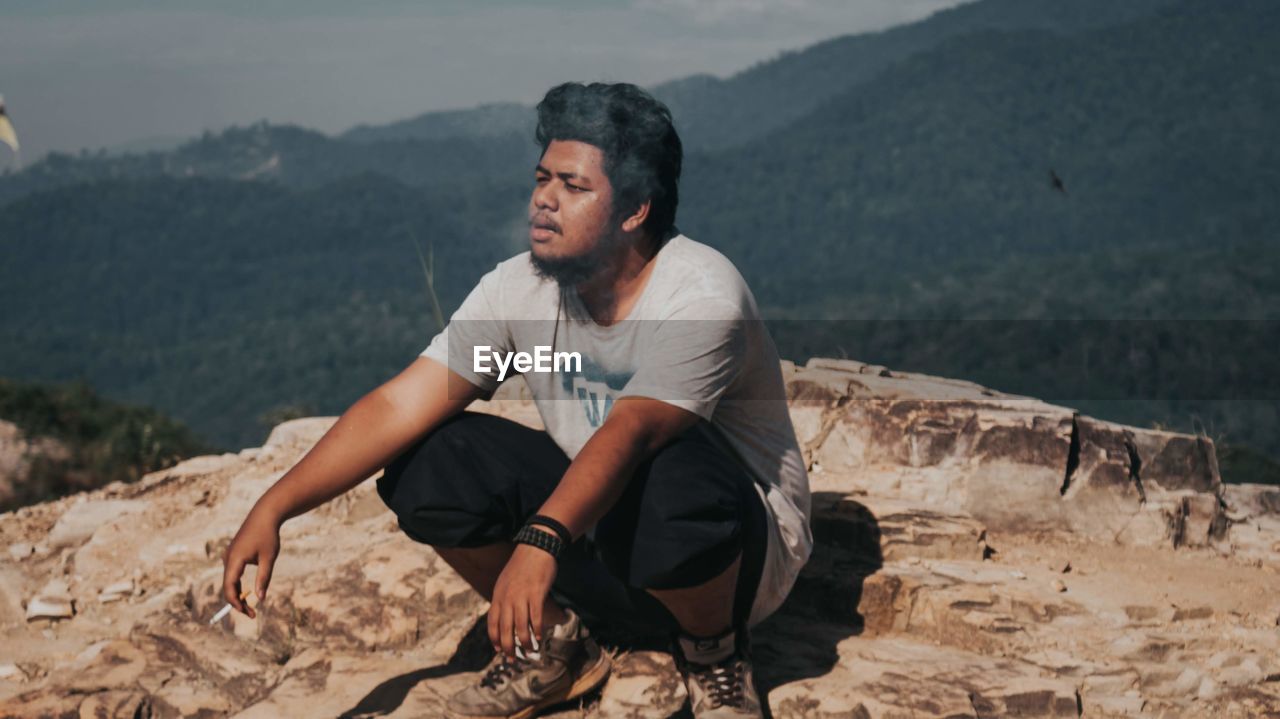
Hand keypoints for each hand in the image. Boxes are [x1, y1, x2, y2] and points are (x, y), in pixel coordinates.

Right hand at [222, 507, 281, 618]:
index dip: (236, 603)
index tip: (247, 613)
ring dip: (237, 595)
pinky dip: (237, 585)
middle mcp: (227, 558)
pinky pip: (232, 574)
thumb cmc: (268, 536)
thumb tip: (260, 598)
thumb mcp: (268, 558)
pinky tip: (246, 593)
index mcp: (234, 559)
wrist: (264, 515)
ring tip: (250, 607)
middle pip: (228, 586)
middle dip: (238, 602)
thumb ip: (263, 578)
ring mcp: (228, 556)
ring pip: (229, 581)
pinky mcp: (233, 554)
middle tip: (252, 614)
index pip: (229, 587)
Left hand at [489, 541, 557, 658]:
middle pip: (505, 628)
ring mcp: (521, 596)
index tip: (499, 650)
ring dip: (524, 642)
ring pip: (520, 626)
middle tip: (512, 659)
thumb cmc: (523, 565)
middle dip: (508, 647)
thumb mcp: (506, 581)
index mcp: (498, 595)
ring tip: (529, 651)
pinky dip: (537, 630)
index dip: (495, 639)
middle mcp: (507, 598)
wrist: (536, 547)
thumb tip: (504, 614)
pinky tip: (539, 637)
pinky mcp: (536, 594)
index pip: (492, 622)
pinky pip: (535, 617)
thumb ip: (504, 597)